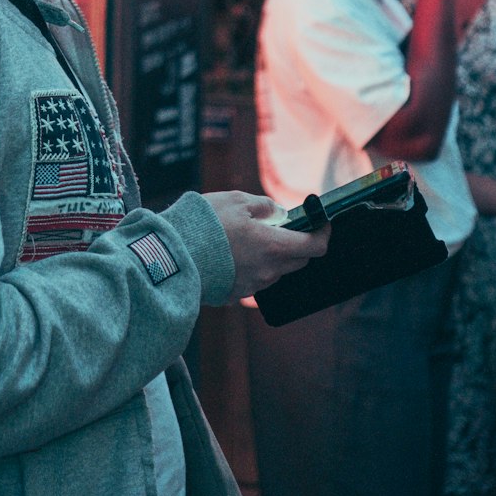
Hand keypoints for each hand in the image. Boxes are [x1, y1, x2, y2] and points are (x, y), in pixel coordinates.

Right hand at [203, 190, 329, 302]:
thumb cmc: (205, 223)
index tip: (322, 223)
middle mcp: (268, 271)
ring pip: (276, 271)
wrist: (172, 254)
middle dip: (298, 244)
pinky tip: (233, 253)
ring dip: (272, 256)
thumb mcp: (237, 201)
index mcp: (273, 247)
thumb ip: (265, 206)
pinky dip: (252, 266)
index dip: (323, 234)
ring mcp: (252, 286)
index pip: (314, 247)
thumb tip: (280, 213)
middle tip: (281, 227)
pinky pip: (254, 279)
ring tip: (249, 238)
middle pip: (298, 261)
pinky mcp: (235, 294)